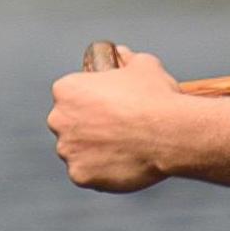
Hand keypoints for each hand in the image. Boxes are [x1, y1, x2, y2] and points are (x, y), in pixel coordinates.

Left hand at [50, 40, 181, 191]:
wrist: (170, 134)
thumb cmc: (155, 97)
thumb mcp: (143, 65)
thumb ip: (126, 59)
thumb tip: (121, 55)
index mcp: (68, 89)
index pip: (69, 93)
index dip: (89, 98)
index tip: (107, 103)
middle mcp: (60, 120)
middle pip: (68, 123)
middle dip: (86, 125)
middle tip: (116, 126)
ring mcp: (68, 150)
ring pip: (77, 150)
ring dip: (92, 149)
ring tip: (123, 147)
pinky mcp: (79, 176)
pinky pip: (87, 173)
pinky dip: (101, 170)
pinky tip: (122, 162)